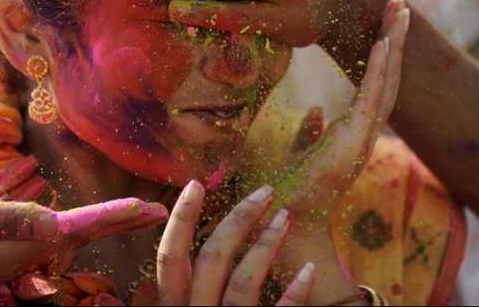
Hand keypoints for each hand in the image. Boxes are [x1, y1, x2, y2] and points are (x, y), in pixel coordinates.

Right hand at [0, 175, 166, 285]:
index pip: (75, 231)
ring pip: (66, 231)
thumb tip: (55, 227)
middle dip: (120, 221)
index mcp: (10, 249)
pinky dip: (74, 220)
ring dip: (102, 221)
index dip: (114, 217)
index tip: (149, 209)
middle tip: (160, 210)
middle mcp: (16, 251)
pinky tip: (88, 218)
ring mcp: (8, 243)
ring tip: (136, 212)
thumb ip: (6, 222)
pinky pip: (44, 226)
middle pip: (80, 234)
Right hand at [157, 180, 315, 305]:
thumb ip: (193, 285)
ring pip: (243, 283)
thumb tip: (205, 239)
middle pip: (212, 259)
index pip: (169, 259)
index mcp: (176, 306)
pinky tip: (309, 270)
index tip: (196, 183)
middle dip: (239, 219)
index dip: (181, 220)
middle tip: (265, 191)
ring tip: (285, 217)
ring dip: (266, 244)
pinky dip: (295, 293)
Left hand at [269, 0, 408, 237]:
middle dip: (394, 39)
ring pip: (387, 82)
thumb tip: (316, 111)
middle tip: (400, 4)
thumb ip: (310, 133)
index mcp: (353, 131)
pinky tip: (383, 43)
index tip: (386, 22)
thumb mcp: (299, 153)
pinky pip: (372, 99)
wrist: (284, 220)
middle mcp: (365, 131)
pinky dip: (379, 70)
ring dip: (393, 44)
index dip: (383, 53)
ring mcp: (363, 137)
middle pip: (388, 76)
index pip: (376, 84)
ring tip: (399, 11)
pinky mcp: (354, 142)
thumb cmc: (289, 191)